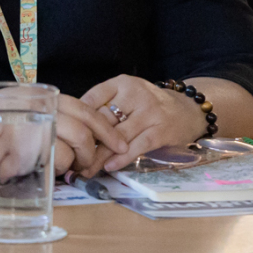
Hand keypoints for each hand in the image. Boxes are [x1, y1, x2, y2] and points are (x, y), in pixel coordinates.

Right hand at [0, 91, 126, 178]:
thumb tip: (81, 141)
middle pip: (81, 131)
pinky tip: (40, 170)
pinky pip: (41, 164)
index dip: (107, 129)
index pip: (86, 109)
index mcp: (44, 96)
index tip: (120, 144)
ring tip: (61, 168)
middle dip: (93, 153)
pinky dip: (46, 171)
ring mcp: (26, 126)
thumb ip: (50, 118)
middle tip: (90, 166)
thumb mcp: (23, 109)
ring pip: (65, 150)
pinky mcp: (13, 148)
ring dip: (69, 165)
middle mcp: (38, 106)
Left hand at [80, 75, 208, 171]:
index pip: (93, 97)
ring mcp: (150, 112)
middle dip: (85, 142)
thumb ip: (105, 106)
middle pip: (103, 120)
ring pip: (117, 136)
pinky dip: (121, 158)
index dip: (77, 118)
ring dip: (99, 156)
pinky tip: (109, 166)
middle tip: (71, 158)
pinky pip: (137, 146)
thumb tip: (73, 128)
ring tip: (85, 169)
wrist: (187, 111)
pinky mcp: (161, 130)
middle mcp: (136, 94)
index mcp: (123, 83)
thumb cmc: (149, 106)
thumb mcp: (128, 96)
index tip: (65, 135)